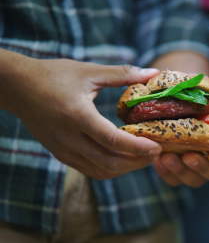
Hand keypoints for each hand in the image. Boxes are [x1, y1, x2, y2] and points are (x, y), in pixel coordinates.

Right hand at [0, 50, 161, 178]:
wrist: (16, 87)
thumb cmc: (53, 75)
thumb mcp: (89, 71)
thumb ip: (122, 74)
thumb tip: (153, 72)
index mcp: (78, 116)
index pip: (113, 140)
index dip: (138, 147)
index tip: (158, 146)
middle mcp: (70, 138)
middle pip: (110, 162)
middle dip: (137, 162)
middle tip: (156, 153)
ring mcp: (63, 149)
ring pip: (101, 171)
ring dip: (125, 168)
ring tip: (143, 157)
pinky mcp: (60, 154)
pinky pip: (90, 169)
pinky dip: (110, 167)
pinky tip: (124, 156)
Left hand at [147, 50, 208, 187]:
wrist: (181, 107)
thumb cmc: (194, 99)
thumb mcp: (200, 92)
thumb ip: (196, 91)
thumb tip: (177, 80)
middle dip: (201, 167)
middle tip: (188, 156)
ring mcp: (198, 168)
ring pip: (195, 180)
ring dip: (181, 171)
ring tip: (166, 157)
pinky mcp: (180, 172)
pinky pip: (175, 180)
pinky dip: (166, 173)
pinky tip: (157, 160)